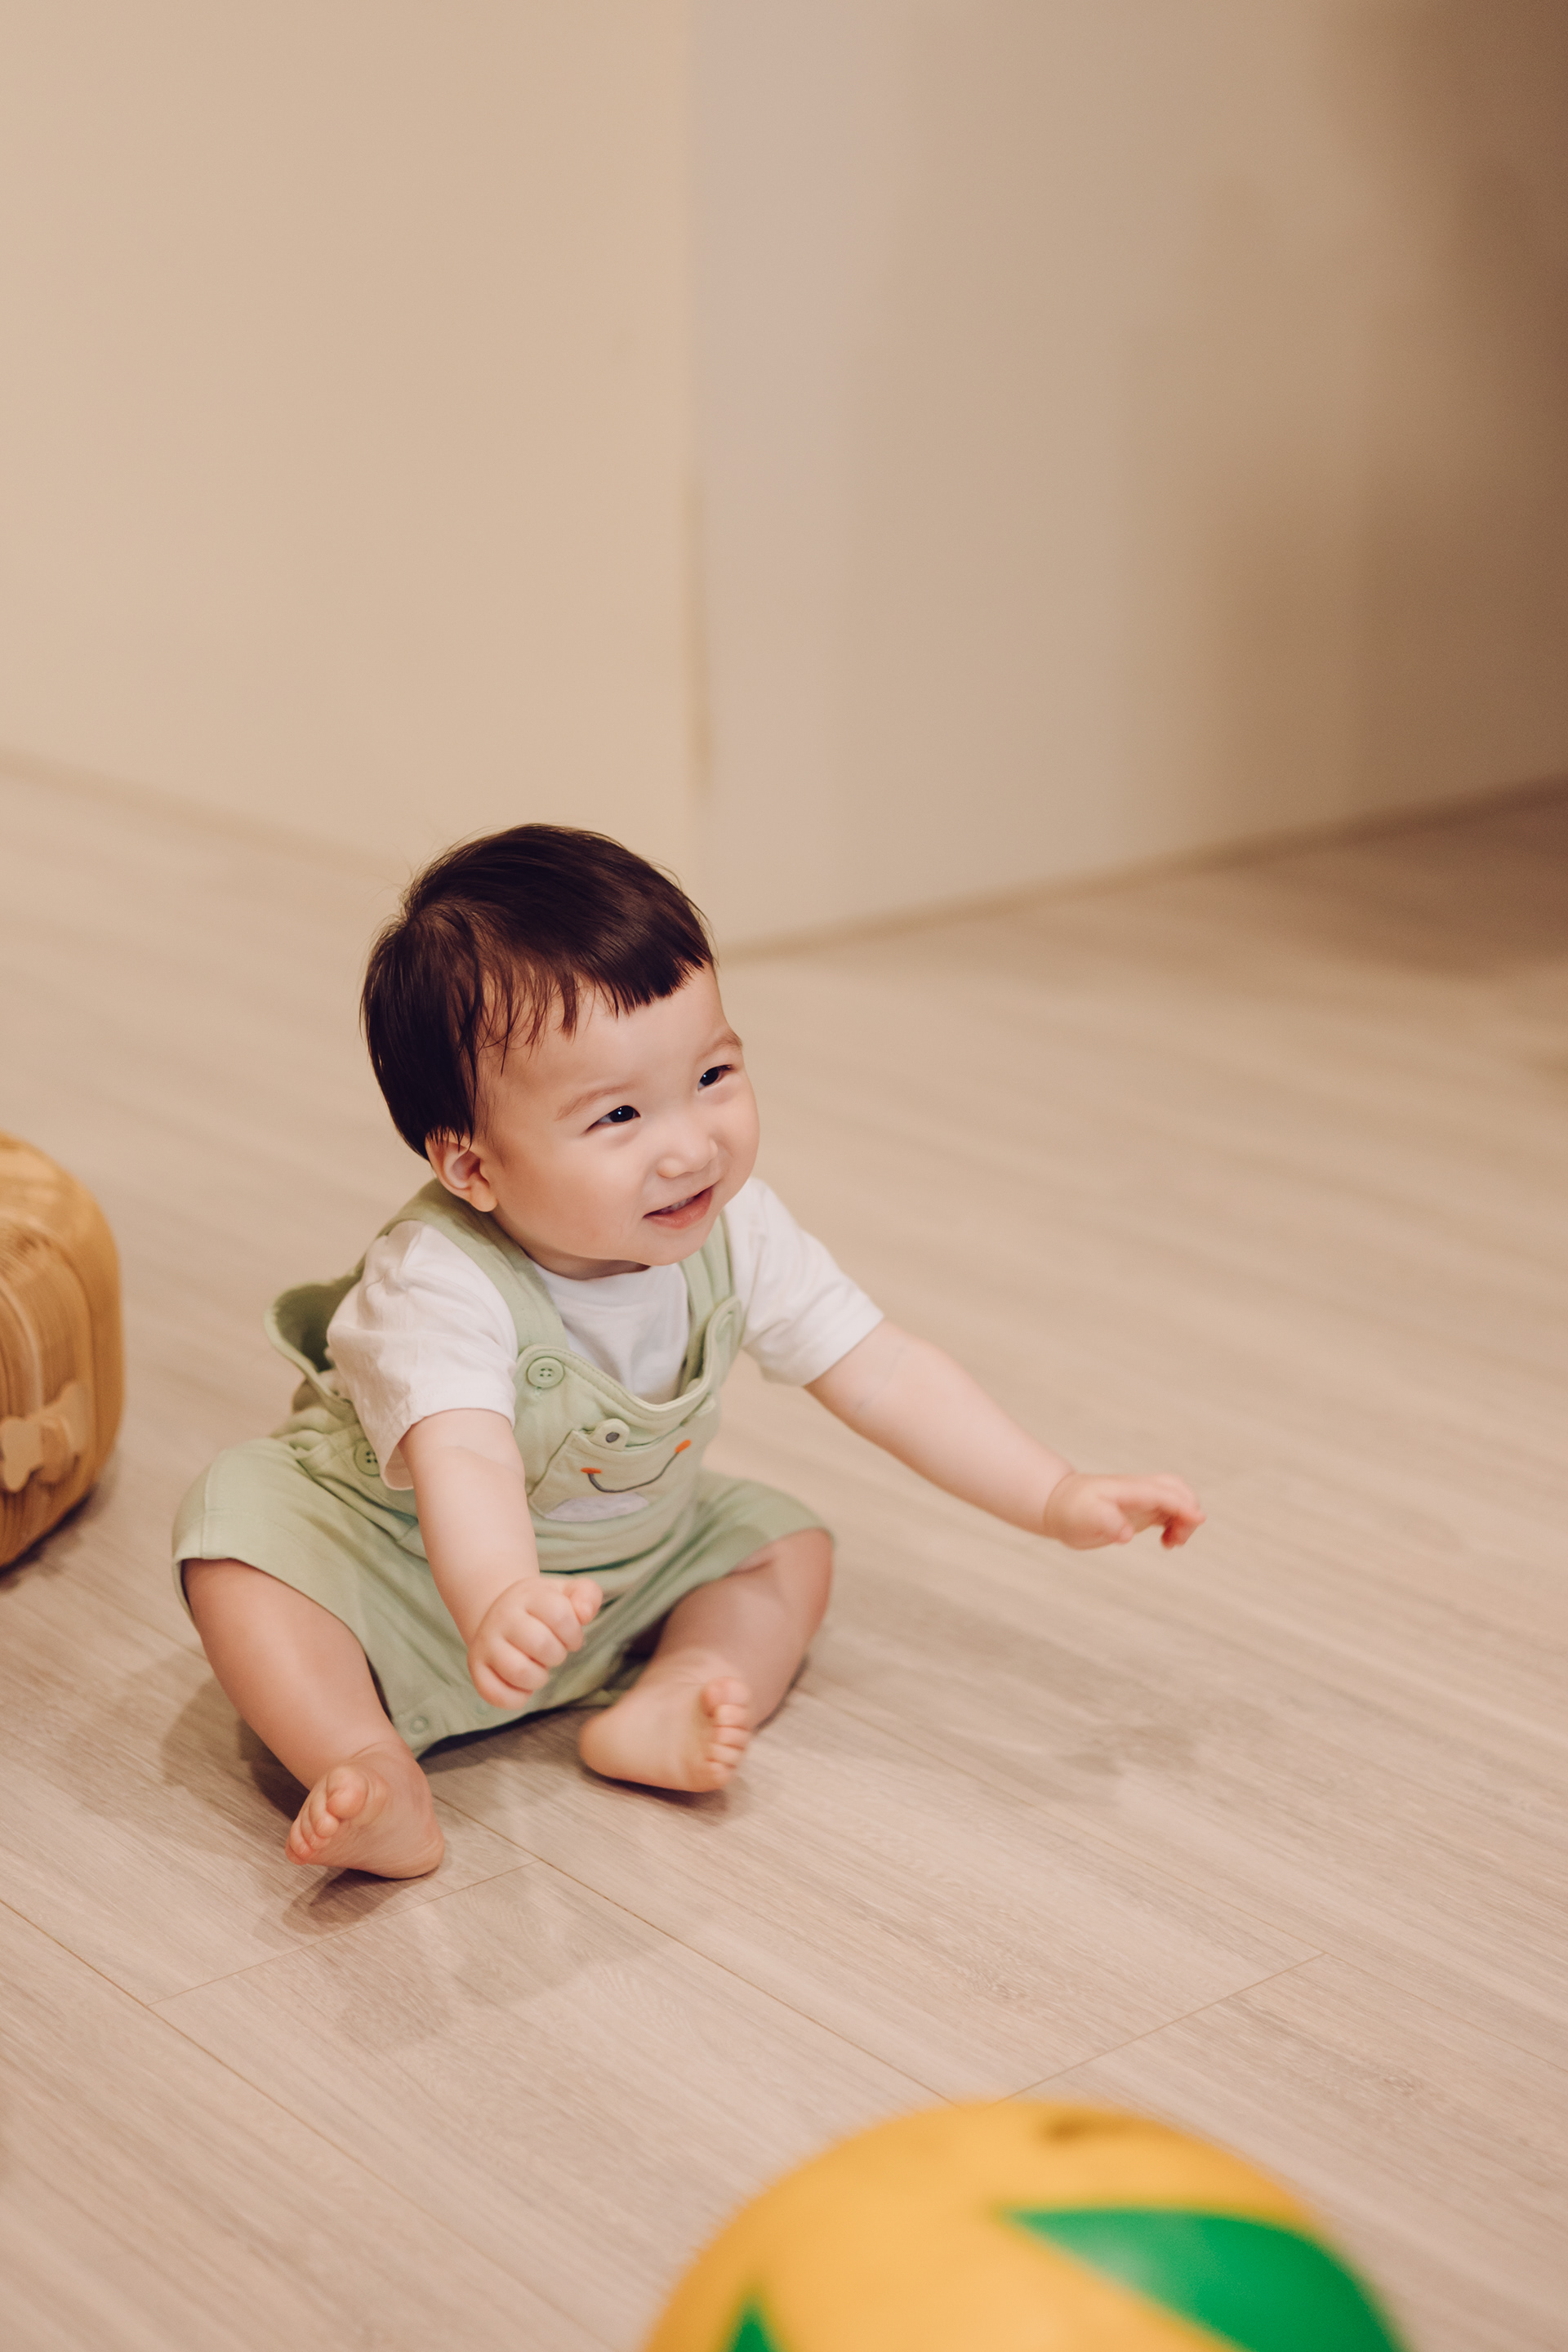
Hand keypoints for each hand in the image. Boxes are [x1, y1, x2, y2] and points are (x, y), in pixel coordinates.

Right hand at [466, 1575, 602, 1707]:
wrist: (501, 1614)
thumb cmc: (542, 1609)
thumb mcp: (566, 1593)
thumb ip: (587, 1596)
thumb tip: (584, 1614)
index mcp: (527, 1595)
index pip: (560, 1615)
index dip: (574, 1633)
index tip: (570, 1637)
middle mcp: (502, 1616)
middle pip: (541, 1644)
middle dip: (557, 1655)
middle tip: (553, 1652)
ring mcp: (485, 1642)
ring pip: (519, 1672)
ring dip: (539, 1678)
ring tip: (538, 1667)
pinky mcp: (476, 1667)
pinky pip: (497, 1694)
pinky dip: (517, 1698)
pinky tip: (523, 1685)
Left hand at [1042, 1471, 1203, 1551]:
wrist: (1058, 1505)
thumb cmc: (1070, 1510)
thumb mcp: (1084, 1518)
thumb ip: (1106, 1523)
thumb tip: (1126, 1535)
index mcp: (1129, 1489)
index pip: (1164, 1492)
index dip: (1183, 1505)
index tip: (1198, 1520)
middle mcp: (1139, 1491)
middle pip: (1178, 1489)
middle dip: (1189, 1511)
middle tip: (1177, 1539)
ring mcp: (1142, 1499)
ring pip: (1177, 1500)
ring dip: (1184, 1520)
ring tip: (1172, 1543)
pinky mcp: (1141, 1510)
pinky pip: (1169, 1511)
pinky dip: (1177, 1524)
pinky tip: (1167, 1541)